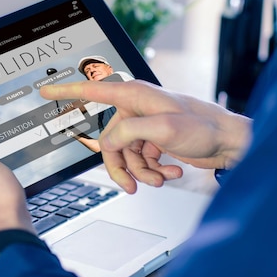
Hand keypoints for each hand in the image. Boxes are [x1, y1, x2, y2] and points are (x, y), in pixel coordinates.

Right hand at [40, 80, 249, 192]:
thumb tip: (108, 143)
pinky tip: (172, 172)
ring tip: (162, 178)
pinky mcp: (155, 140)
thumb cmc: (204, 126)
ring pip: (125, 155)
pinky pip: (140, 160)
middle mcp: (136, 109)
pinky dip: (154, 171)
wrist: (230, 143)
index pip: (92, 90)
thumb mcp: (162, 129)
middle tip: (131, 185)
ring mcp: (145, 126)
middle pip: (109, 141)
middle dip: (121, 166)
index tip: (46, 91)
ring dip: (142, 172)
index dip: (66, 91)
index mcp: (134, 95)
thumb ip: (127, 133)